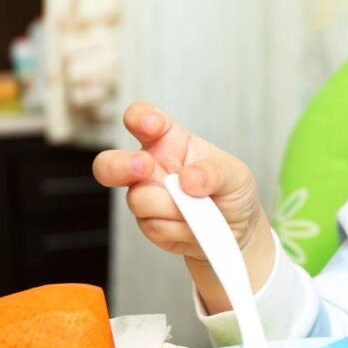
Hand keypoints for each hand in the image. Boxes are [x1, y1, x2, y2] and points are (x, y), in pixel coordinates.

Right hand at [92, 102, 273, 313]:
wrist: (237, 230)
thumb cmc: (231, 191)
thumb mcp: (234, 175)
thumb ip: (214, 172)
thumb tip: (189, 179)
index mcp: (169, 142)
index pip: (143, 120)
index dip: (140, 118)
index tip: (151, 124)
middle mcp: (150, 167)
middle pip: (110, 164)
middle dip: (121, 165)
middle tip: (144, 168)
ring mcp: (146, 196)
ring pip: (139, 201)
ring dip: (173, 208)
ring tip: (200, 209)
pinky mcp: (148, 224)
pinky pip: (156, 228)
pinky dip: (181, 229)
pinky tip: (195, 225)